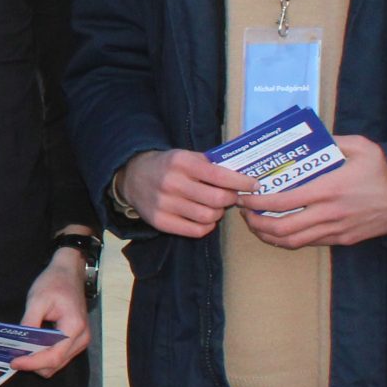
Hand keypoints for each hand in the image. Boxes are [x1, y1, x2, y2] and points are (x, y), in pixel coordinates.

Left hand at [9, 249, 93, 376]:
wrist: (69, 273)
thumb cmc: (54, 282)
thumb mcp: (37, 299)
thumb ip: (29, 322)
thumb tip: (19, 343)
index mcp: (74, 327)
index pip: (53, 356)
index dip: (32, 363)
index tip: (14, 362)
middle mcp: (81, 338)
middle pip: (55, 364)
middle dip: (33, 365)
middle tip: (13, 356)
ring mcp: (81, 341)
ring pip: (57, 363)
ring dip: (38, 362)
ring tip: (20, 352)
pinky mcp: (76, 340)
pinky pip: (59, 356)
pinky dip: (44, 356)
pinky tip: (31, 348)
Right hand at [119, 149, 255, 237]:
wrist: (132, 176)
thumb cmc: (168, 166)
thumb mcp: (186, 156)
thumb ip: (211, 164)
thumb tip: (242, 175)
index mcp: (181, 163)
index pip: (219, 176)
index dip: (241, 182)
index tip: (254, 185)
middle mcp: (171, 183)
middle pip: (217, 199)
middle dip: (231, 199)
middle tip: (232, 197)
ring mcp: (164, 204)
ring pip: (208, 217)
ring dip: (219, 214)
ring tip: (216, 207)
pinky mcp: (160, 221)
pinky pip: (195, 231)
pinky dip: (207, 226)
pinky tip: (205, 218)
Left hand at [238, 134, 386, 247]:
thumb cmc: (386, 168)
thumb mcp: (360, 146)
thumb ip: (331, 141)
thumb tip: (309, 138)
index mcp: (328, 189)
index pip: (281, 202)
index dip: (256, 203)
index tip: (243, 197)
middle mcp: (329, 213)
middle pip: (281, 229)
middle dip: (256, 224)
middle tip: (245, 214)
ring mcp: (338, 230)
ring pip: (294, 242)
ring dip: (270, 236)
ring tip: (258, 225)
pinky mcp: (346, 239)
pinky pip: (312, 243)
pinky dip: (292, 240)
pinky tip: (283, 230)